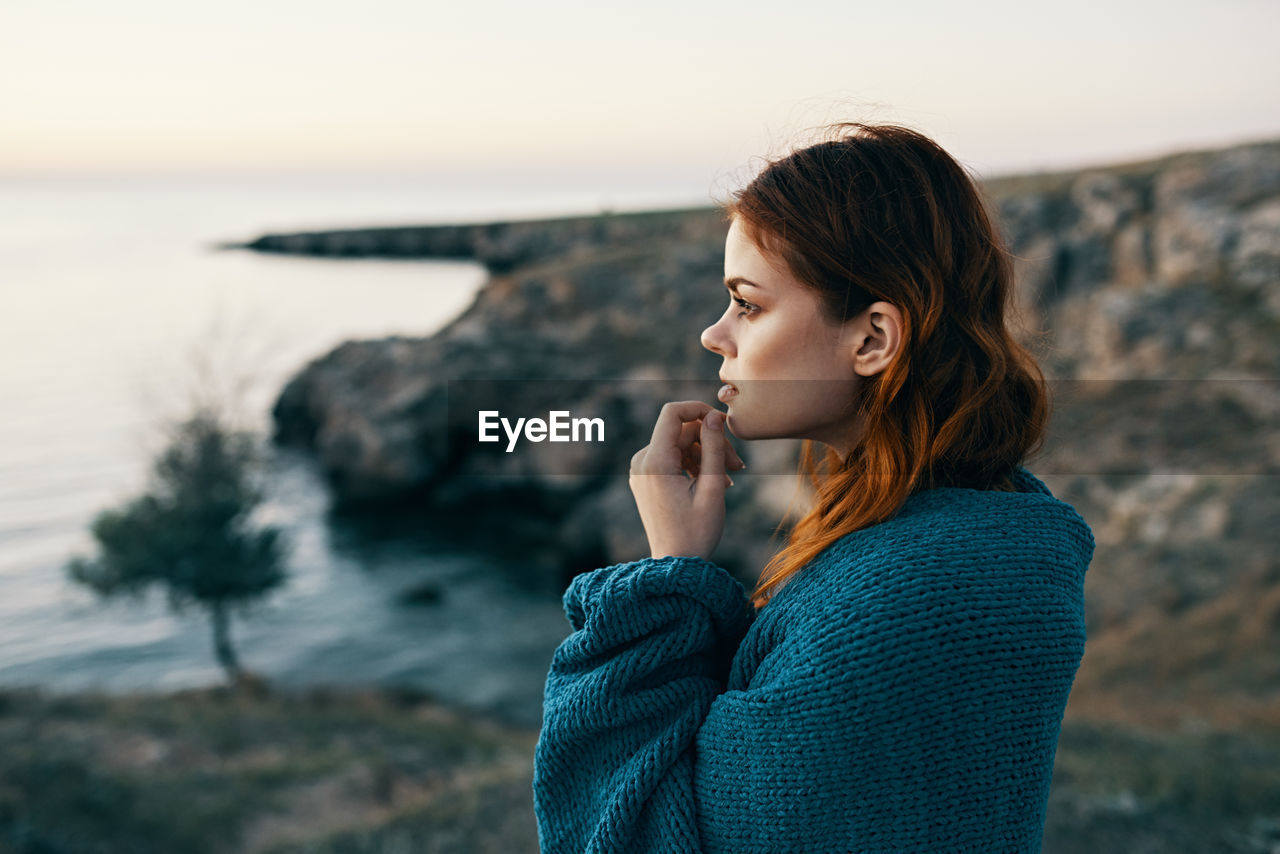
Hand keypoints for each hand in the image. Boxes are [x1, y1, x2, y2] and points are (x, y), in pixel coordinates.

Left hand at [628, 401, 745, 560]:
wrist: (675, 564)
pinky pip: (672, 458)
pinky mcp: (646, 479)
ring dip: (706, 455)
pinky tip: (715, 482)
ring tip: (730, 477)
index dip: (699, 410)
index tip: (723, 423)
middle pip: (681, 432)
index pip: (673, 413)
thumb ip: (713, 448)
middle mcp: (642, 461)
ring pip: (679, 445)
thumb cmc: (696, 532)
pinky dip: (694, 465)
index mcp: (655, 462)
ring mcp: (642, 470)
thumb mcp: (712, 488)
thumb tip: (714, 416)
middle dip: (711, 442)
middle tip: (738, 464)